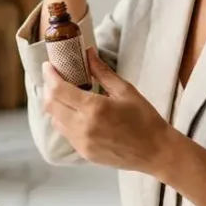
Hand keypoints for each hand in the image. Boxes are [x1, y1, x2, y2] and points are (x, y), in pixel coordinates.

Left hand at [41, 48, 173, 173]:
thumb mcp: (125, 90)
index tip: (48, 66)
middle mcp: (83, 127)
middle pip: (51, 105)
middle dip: (48, 88)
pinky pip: (65, 133)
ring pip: (55, 120)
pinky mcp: (84, 153)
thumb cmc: (145, 119)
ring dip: (55, 105)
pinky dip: (64, 119)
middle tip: (55, 77)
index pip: (58, 90)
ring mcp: (82, 143)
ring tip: (64, 94)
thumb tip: (88, 53)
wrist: (156, 152)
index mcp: (94, 108)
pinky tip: (75, 112)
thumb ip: (102, 72)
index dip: (49, 76)